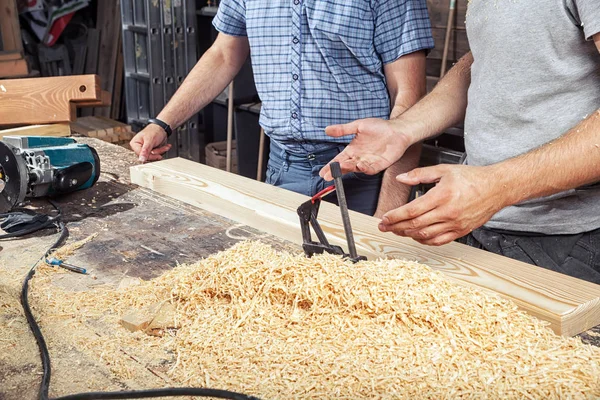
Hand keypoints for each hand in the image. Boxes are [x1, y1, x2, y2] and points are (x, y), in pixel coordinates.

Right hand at [129, 124, 171, 161]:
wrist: (162, 128)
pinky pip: (157, 154)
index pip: (140, 155)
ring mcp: (145, 150)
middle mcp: (139, 147)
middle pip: (147, 156)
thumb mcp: (150, 140)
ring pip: (153, 156)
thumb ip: (145, 150)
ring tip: (164, 146)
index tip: (158, 155)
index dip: (150, 156)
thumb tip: (141, 159)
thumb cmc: (154, 131)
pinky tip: (165, 147)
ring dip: (160, 151)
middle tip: (161, 148)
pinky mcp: (151, 151)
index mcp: (134, 144)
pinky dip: (162, 150)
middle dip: (156, 152)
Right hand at [319, 118, 410, 180]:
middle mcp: (359, 157)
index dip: (330, 166)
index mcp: (353, 150)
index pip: (338, 160)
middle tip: (328, 175)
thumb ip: (343, 129)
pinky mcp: (379, 165)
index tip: (322, 172)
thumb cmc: (379, 127)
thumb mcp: (358, 125)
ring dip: (348, 169)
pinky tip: (360, 165)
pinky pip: (370, 169)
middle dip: (336, 171)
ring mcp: (369, 162)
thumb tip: (326, 129)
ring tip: (340, 167)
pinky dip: (365, 168)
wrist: (397, 130)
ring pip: (355, 168)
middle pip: (345, 166)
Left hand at [378, 164, 506, 245]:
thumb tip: (401, 178)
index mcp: (441, 196)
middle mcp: (448, 212)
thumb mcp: (443, 170)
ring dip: (407, 234)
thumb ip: (419, 174)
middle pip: (415, 224)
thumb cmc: (471, 178)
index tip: (384, 218)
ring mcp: (454, 224)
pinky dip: (424, 240)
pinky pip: (438, 241)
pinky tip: (415, 235)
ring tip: (397, 230)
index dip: (395, 216)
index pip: (411, 210)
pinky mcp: (460, 231)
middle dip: (396, 227)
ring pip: (424, 235)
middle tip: (384, 227)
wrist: (496, 188)